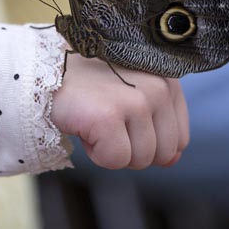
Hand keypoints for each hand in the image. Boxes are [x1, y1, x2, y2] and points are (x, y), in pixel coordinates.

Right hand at [51, 53, 188, 169]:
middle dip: (132, 149)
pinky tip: (86, 126)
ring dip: (112, 149)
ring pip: (140, 160)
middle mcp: (158, 87)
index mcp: (168, 81)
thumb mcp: (133, 96)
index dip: (148, 142)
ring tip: (95, 119)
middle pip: (162, 154)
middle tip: (108, 121)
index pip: (179, 140)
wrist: (49, 68)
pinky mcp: (110, 116)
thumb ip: (159, 126)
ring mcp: (136, 101)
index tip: (124, 120)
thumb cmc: (91, 82)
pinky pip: (115, 160)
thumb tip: (173, 160)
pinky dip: (96, 153)